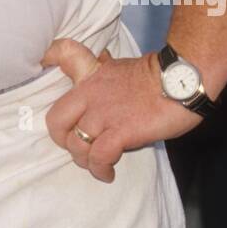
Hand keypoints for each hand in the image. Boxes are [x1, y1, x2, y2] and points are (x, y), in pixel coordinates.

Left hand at [40, 37, 203, 183]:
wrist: (183, 81)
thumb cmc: (158, 77)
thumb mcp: (122, 67)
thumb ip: (105, 69)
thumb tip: (102, 60)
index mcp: (92, 74)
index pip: (61, 54)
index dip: (47, 58)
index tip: (43, 67)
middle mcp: (91, 93)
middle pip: (56, 121)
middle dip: (64, 140)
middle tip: (79, 147)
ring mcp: (104, 113)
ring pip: (77, 145)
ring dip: (85, 160)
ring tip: (98, 164)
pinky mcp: (120, 131)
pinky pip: (99, 157)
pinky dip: (100, 169)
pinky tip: (108, 173)